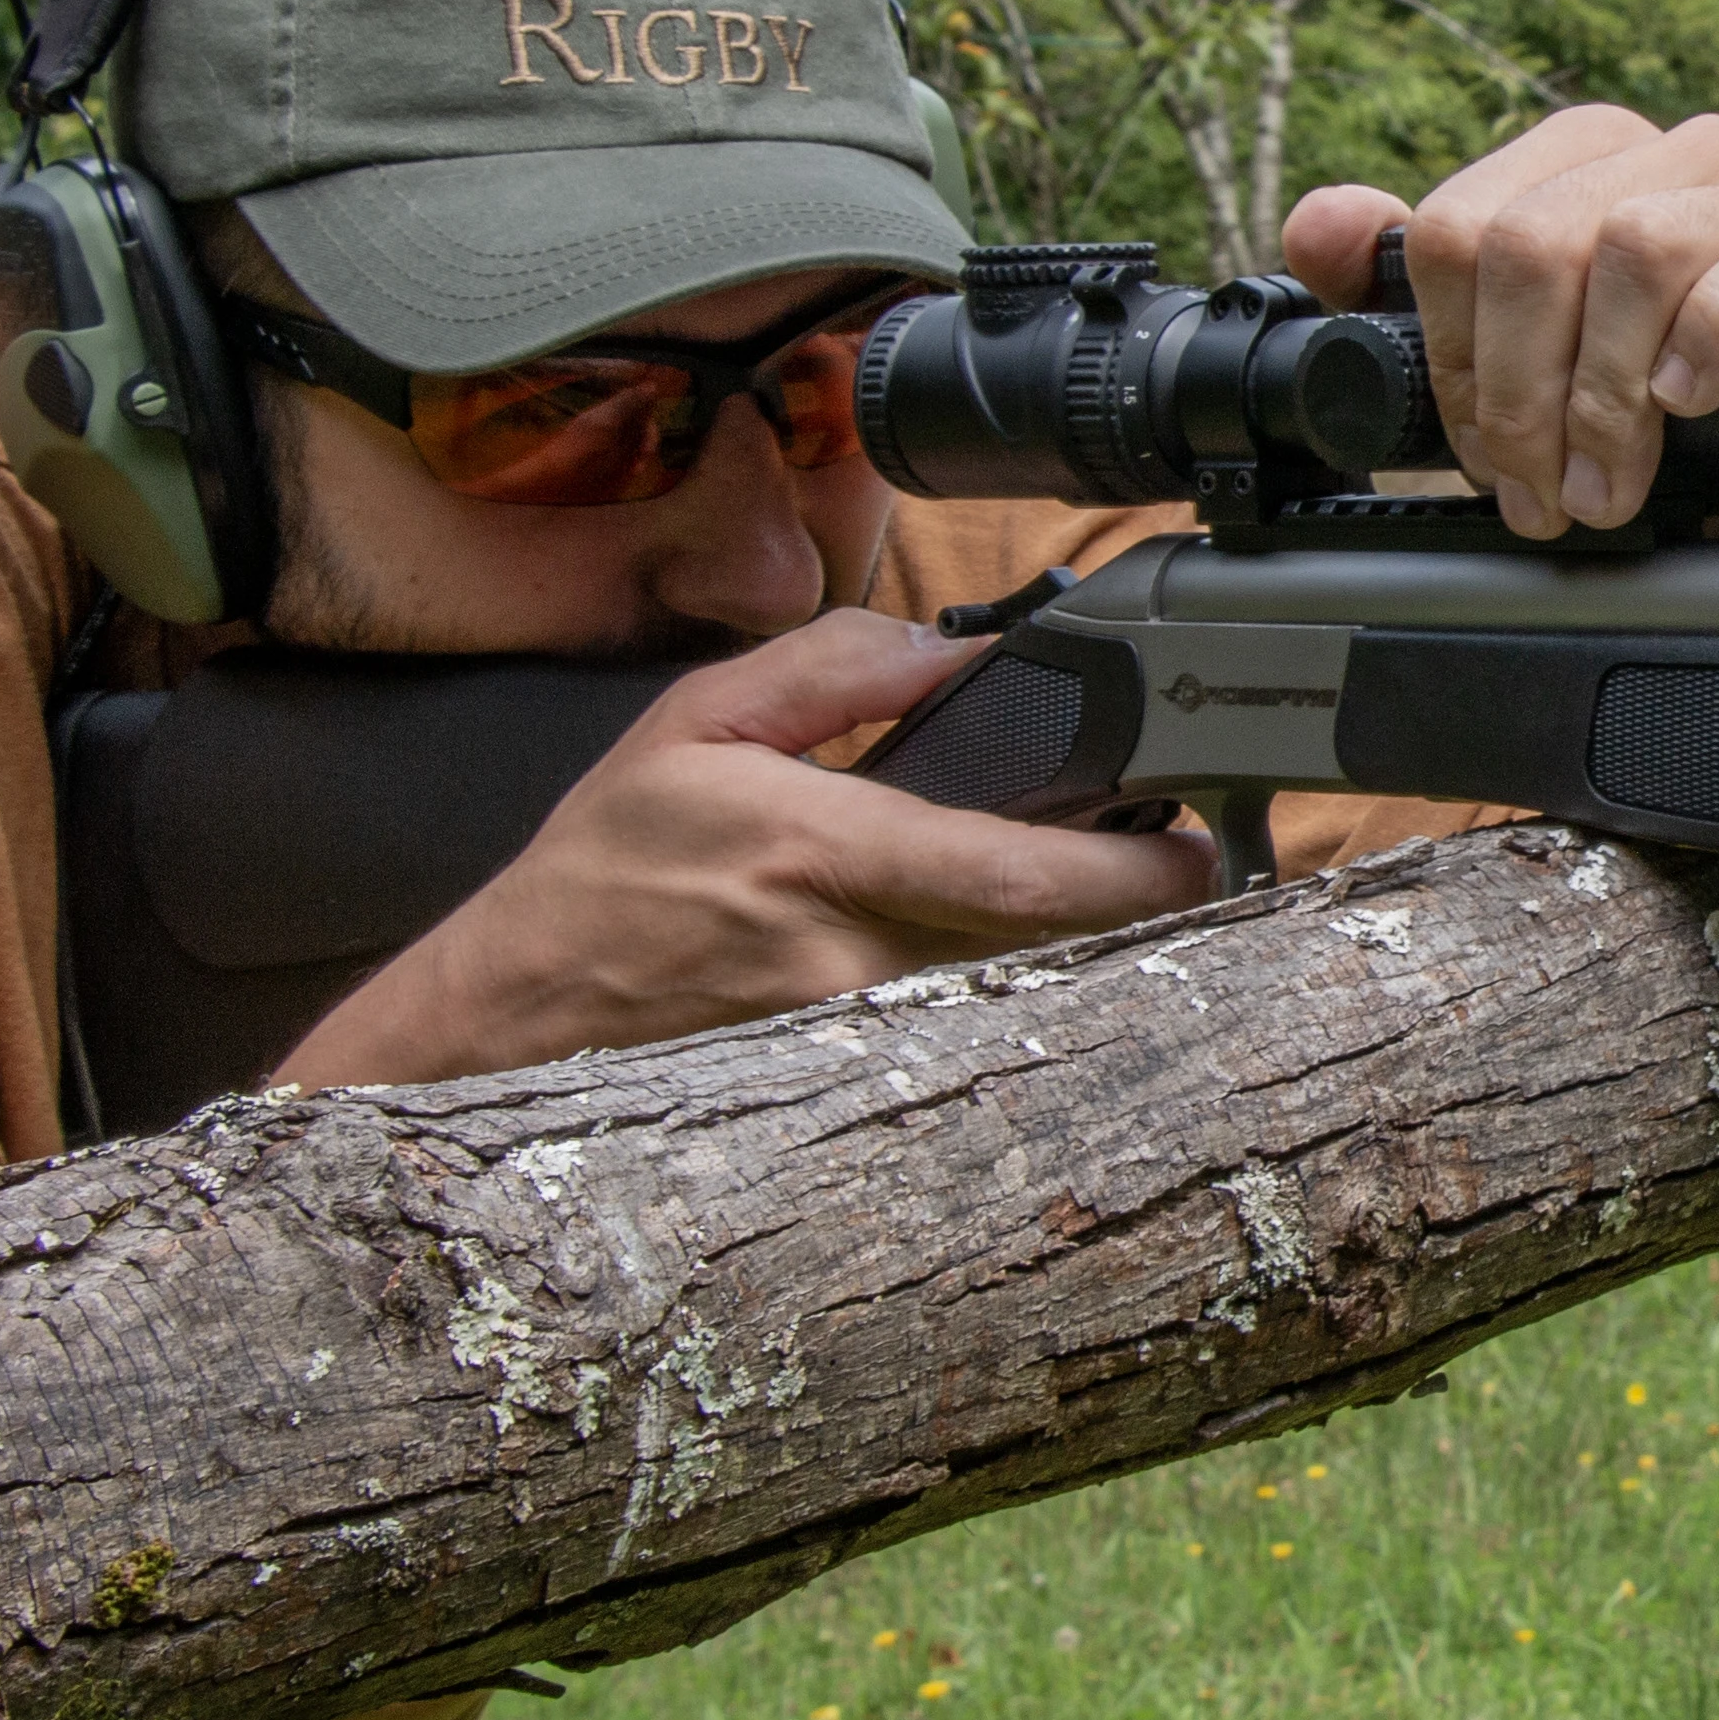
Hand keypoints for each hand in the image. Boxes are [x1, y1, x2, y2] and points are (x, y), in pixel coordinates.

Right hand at [275, 612, 1214, 1086]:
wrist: (523, 1003)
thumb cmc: (609, 862)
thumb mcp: (697, 720)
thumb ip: (832, 669)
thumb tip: (953, 647)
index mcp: (818, 852)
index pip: (1012, 879)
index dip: (1127, 872)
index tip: (1195, 844)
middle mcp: (849, 958)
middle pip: (1042, 947)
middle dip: (1125, 906)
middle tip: (1182, 857)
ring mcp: (853, 1032)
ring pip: (1010, 989)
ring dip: (1069, 944)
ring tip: (1106, 889)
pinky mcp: (846, 1072)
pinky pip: (959, 1024)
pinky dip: (1004, 984)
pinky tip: (1019, 948)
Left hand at [1285, 108, 1718, 541]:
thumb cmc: (1662, 420)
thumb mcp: (1525, 360)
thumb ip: (1411, 288)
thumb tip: (1319, 227)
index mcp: (1581, 158)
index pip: (1462, 227)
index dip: (1457, 359)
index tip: (1484, 452)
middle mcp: (1669, 153)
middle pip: (1535, 241)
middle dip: (1521, 395)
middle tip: (1541, 492)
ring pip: (1635, 248)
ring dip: (1606, 397)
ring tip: (1611, 485)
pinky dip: (1712, 338)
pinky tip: (1692, 404)